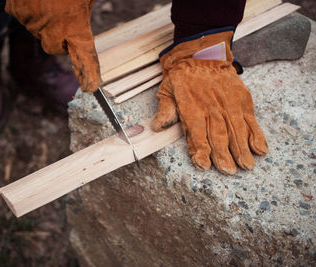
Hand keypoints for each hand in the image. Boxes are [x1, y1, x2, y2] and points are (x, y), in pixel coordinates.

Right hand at [5, 0, 100, 91]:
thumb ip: (83, 12)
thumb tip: (81, 23)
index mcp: (74, 24)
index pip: (84, 56)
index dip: (89, 72)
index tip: (91, 85)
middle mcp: (51, 28)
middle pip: (55, 47)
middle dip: (60, 40)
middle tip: (64, 21)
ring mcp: (31, 21)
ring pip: (40, 32)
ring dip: (46, 22)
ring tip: (49, 1)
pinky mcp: (15, 10)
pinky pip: (25, 18)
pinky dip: (31, 12)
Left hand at [152, 29, 267, 174]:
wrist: (203, 51)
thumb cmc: (182, 75)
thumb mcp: (167, 90)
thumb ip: (165, 110)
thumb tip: (157, 127)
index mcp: (191, 107)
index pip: (196, 132)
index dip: (200, 149)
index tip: (203, 164)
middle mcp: (211, 107)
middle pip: (218, 135)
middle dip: (223, 155)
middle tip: (228, 171)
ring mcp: (228, 104)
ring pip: (236, 129)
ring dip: (241, 149)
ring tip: (246, 165)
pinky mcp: (241, 99)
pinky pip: (250, 119)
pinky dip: (256, 134)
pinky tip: (260, 149)